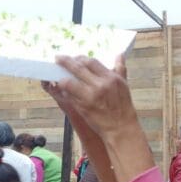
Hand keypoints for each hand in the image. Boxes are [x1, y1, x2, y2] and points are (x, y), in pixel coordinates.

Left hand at [49, 53, 154, 181]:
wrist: (120, 127)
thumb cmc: (122, 106)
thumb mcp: (124, 84)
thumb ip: (120, 68)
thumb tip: (119, 54)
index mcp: (110, 77)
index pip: (91, 62)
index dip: (80, 58)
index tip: (74, 58)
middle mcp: (100, 85)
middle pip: (78, 68)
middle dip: (65, 62)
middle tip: (57, 58)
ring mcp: (90, 96)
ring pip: (69, 82)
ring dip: (61, 78)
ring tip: (57, 76)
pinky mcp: (83, 106)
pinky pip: (69, 95)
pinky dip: (65, 91)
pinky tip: (62, 89)